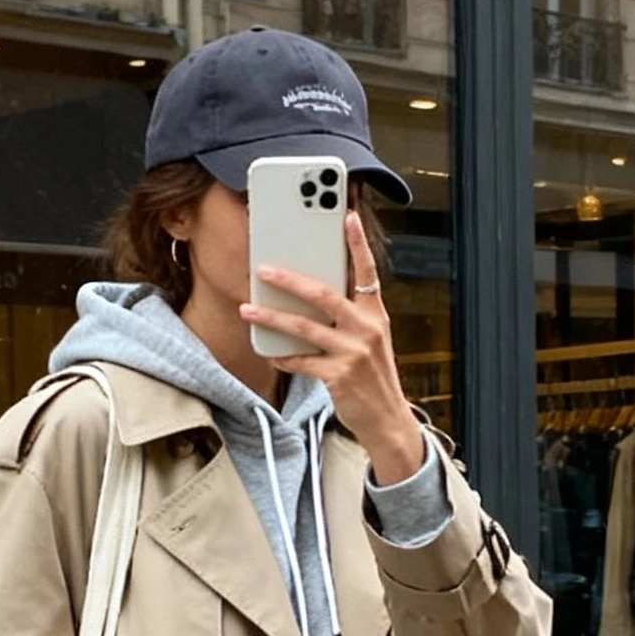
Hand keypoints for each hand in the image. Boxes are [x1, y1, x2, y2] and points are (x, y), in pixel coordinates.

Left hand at [241, 210, 426, 486]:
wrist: (387, 420)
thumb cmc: (373, 379)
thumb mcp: (370, 342)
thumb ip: (349, 319)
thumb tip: (311, 300)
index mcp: (376, 315)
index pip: (368, 271)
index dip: (357, 243)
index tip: (346, 215)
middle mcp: (367, 329)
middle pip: (324, 294)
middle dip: (290, 279)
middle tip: (264, 267)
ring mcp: (353, 353)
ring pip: (304, 327)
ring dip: (271, 317)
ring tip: (247, 308)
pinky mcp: (338, 377)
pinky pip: (302, 362)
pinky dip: (283, 356)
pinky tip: (268, 351)